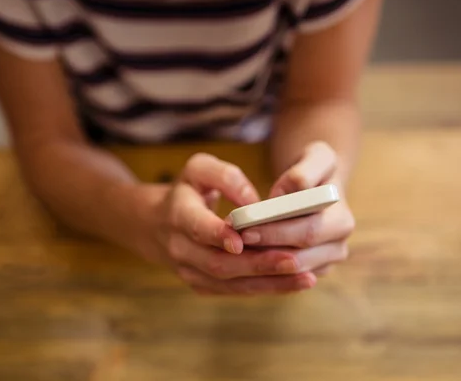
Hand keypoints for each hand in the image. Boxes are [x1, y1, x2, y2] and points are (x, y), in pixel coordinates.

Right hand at [142, 153, 320, 294]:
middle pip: (218, 263)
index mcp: (178, 214)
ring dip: (268, 283)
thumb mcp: (199, 169)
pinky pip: (235, 291)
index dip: (217, 235)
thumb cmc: (188, 190)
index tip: (240, 241)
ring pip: (230, 283)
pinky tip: (294, 283)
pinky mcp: (202, 285)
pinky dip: (265, 288)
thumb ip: (225, 176)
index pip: (196, 227)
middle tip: (293, 260)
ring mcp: (189, 271)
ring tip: (304, 278)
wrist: (156, 224)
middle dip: (257, 264)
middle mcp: (180, 248)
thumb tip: (254, 202)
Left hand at [239, 142, 354, 275]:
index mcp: (342, 220)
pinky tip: (244, 256)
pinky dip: (265, 270)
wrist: (315, 186)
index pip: (308, 232)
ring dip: (262, 261)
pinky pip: (286, 277)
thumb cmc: (311, 169)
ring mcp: (327, 261)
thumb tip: (294, 190)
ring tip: (236, 248)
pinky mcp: (313, 269)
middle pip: (299, 257)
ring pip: (290, 272)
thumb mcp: (316, 157)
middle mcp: (338, 247)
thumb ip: (306, 171)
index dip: (275, 231)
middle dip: (264, 248)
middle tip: (235, 240)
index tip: (246, 226)